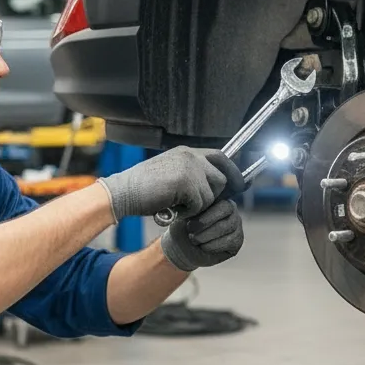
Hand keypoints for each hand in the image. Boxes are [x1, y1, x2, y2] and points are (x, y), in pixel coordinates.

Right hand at [97, 147, 245, 221]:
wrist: (122, 193)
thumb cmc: (143, 189)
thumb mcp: (171, 174)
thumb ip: (191, 174)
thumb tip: (217, 185)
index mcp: (186, 152)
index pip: (220, 156)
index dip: (233, 170)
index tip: (241, 183)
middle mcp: (190, 156)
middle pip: (220, 178)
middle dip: (211, 196)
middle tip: (193, 205)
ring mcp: (189, 167)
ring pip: (211, 195)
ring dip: (197, 206)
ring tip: (175, 205)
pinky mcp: (186, 182)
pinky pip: (199, 204)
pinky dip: (187, 212)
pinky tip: (171, 208)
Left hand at [161, 199, 244, 271]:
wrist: (184, 247)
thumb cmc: (184, 228)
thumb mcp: (184, 216)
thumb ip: (191, 207)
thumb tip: (191, 202)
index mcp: (219, 200)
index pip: (223, 205)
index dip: (207, 216)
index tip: (190, 224)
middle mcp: (232, 211)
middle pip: (226, 216)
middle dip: (206, 227)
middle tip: (191, 233)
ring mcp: (237, 226)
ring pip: (227, 228)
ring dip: (207, 237)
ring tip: (194, 240)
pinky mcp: (237, 241)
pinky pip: (230, 241)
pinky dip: (213, 246)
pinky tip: (203, 247)